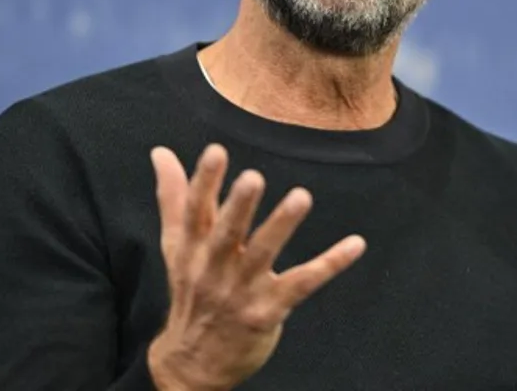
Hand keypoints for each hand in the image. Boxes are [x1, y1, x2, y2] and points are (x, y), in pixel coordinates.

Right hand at [146, 144, 366, 390]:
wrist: (192, 364)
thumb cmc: (190, 292)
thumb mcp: (177, 247)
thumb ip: (174, 198)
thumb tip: (161, 152)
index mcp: (192, 249)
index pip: (194, 211)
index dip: (204, 181)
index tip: (216, 151)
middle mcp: (214, 268)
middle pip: (226, 234)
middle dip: (238, 206)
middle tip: (253, 177)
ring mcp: (242, 291)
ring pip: (263, 255)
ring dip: (281, 226)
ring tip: (300, 197)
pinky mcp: (268, 311)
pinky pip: (302, 284)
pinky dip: (330, 264)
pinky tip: (355, 244)